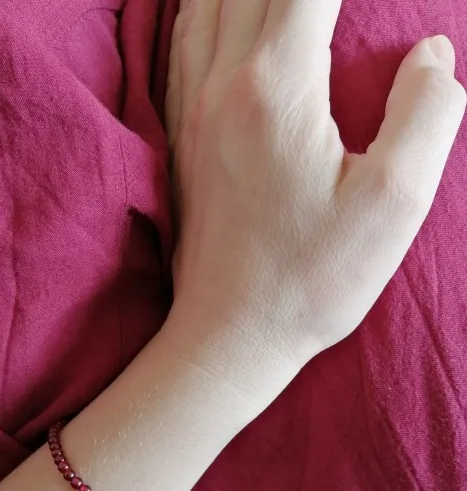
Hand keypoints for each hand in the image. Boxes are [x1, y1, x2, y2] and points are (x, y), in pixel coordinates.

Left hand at [165, 0, 465, 382]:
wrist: (231, 334)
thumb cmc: (311, 280)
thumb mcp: (393, 204)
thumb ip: (425, 115)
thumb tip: (430, 53)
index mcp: (278, 88)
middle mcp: (223, 86)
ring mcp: (193, 113)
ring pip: (206, 5)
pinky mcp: (182, 142)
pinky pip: (182, 50)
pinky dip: (204, 12)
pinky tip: (218, 13)